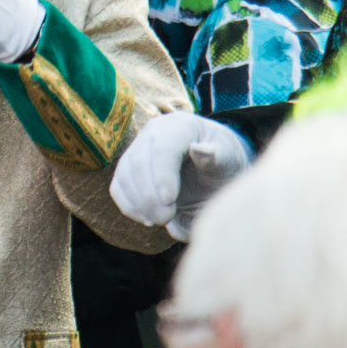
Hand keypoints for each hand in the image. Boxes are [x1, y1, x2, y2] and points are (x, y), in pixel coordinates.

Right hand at [110, 111, 250, 241]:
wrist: (212, 170)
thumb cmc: (222, 164)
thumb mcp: (228, 160)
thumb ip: (217, 156)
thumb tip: (200, 150)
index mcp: (180, 126)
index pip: (163, 148)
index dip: (162, 176)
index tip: (170, 202)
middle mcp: (155, 132)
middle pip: (139, 162)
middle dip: (149, 195)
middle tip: (165, 219)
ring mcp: (138, 149)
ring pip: (125, 175)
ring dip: (138, 202)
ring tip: (160, 221)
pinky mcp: (129, 169)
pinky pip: (118, 187)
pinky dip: (129, 206)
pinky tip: (147, 218)